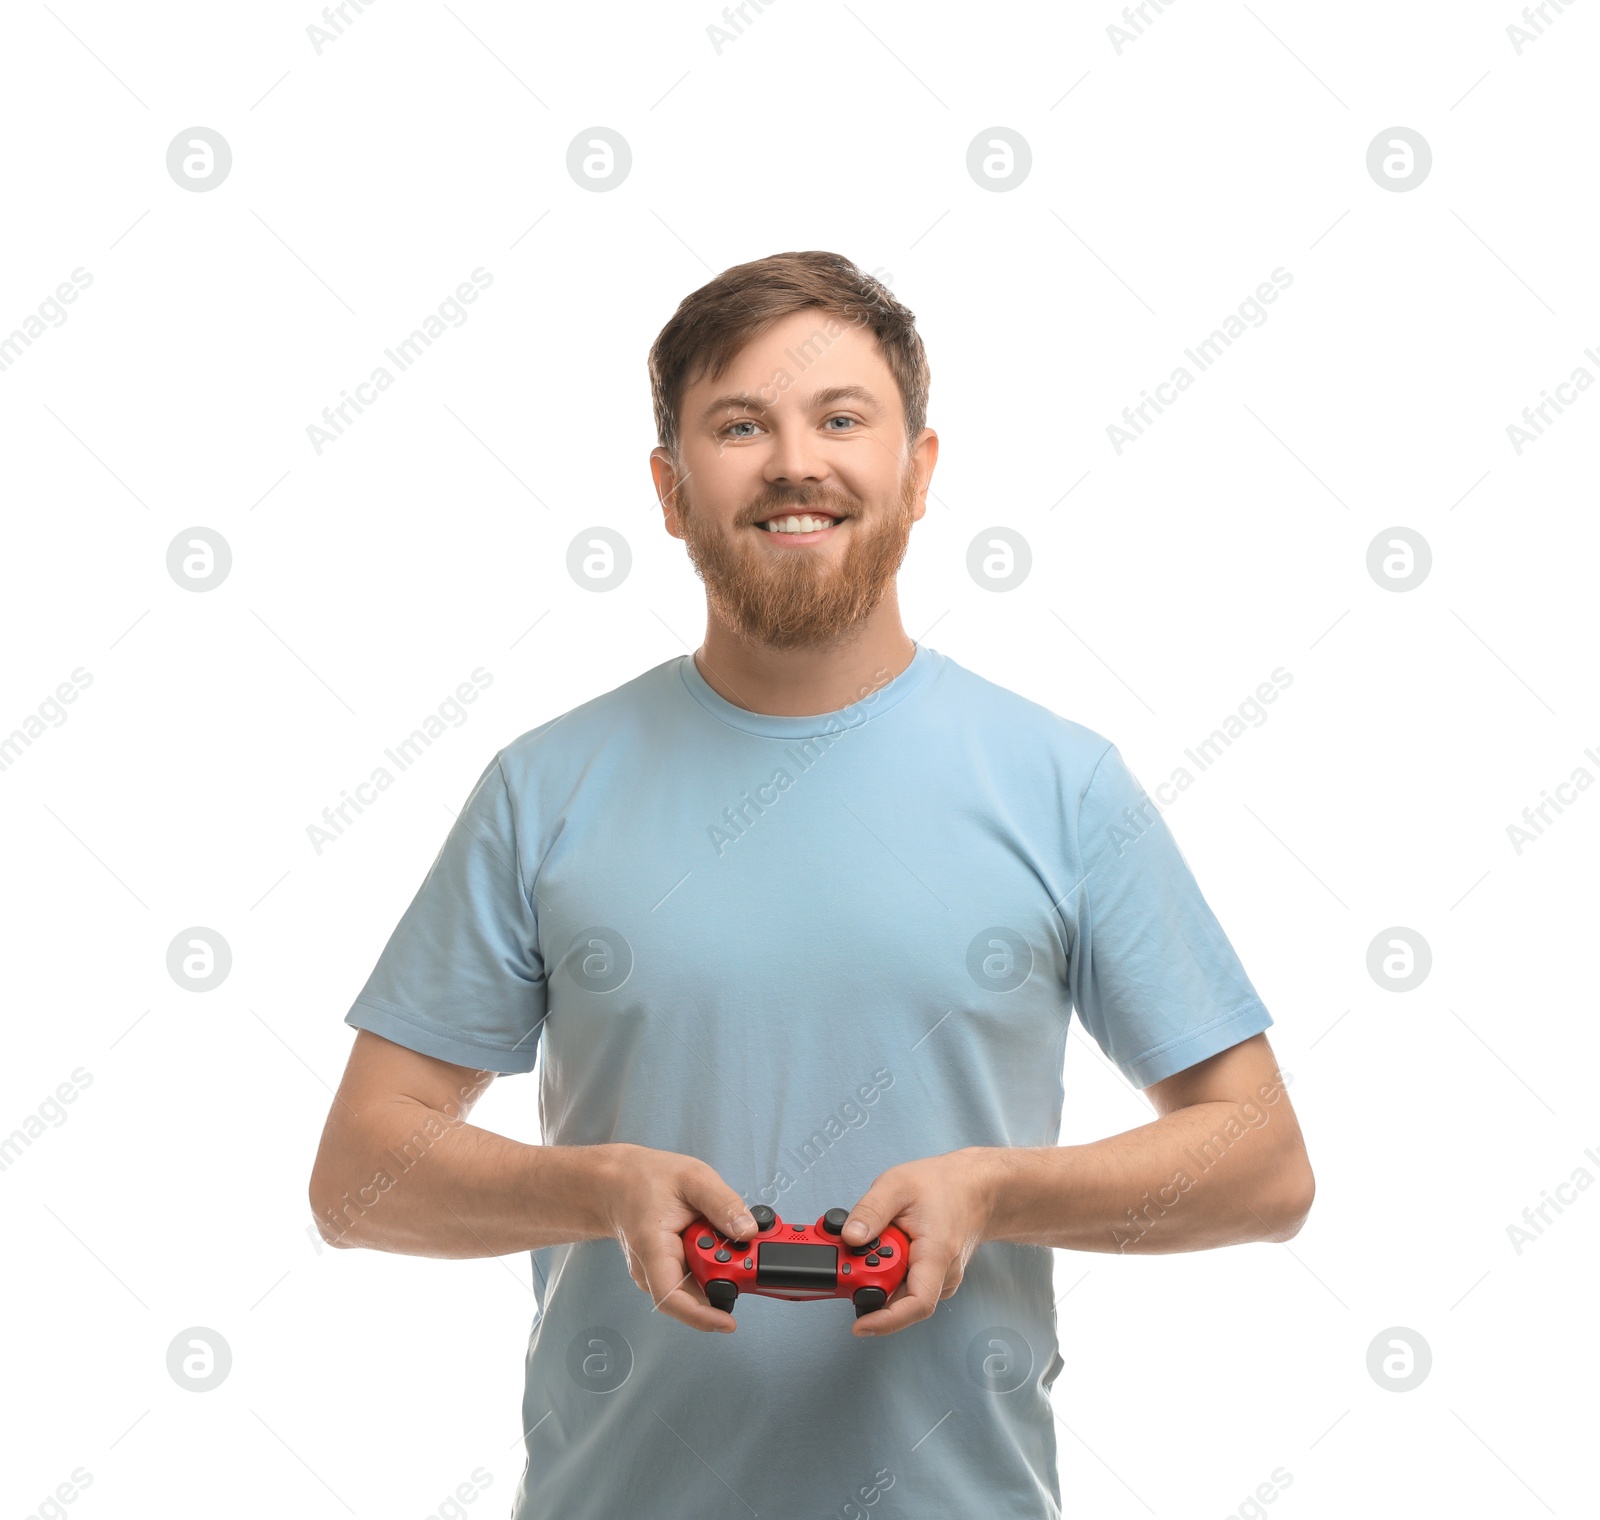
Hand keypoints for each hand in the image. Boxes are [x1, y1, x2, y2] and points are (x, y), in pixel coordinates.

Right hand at [600, 1145, 756, 1332]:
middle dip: (726, 1275)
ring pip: (698, 1283)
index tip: (728, 1322)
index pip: (672, 1297)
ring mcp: (658, 1272)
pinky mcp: (666, 1269)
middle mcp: (651, 1268)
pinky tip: (714, 1235)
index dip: (701, 1316)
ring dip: (719, 1265)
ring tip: (724, 1231)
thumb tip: (748, 1232)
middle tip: (747, 1249)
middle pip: (695, 1291)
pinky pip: (695, 1274)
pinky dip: (712, 1260)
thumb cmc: (645, 1179)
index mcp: (652, 1248)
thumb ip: (722, 1203)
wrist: (618, 1182)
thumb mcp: (692, 1178)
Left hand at [841, 1149, 994, 1336]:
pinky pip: (907, 1283)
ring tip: (877, 1238)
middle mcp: (944, 1274)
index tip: (860, 1326)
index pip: (916, 1304)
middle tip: (850, 1256)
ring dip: (880, 1273)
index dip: (886, 1321)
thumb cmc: (943, 1185)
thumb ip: (871, 1210)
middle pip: (900, 1298)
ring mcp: (942, 1279)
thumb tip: (849, 1238)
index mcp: (937, 1254)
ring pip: (902, 1291)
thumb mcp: (898, 1185)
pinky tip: (890, 1245)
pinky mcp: (936, 1277)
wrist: (976, 1187)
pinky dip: (891, 1270)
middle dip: (870, 1282)